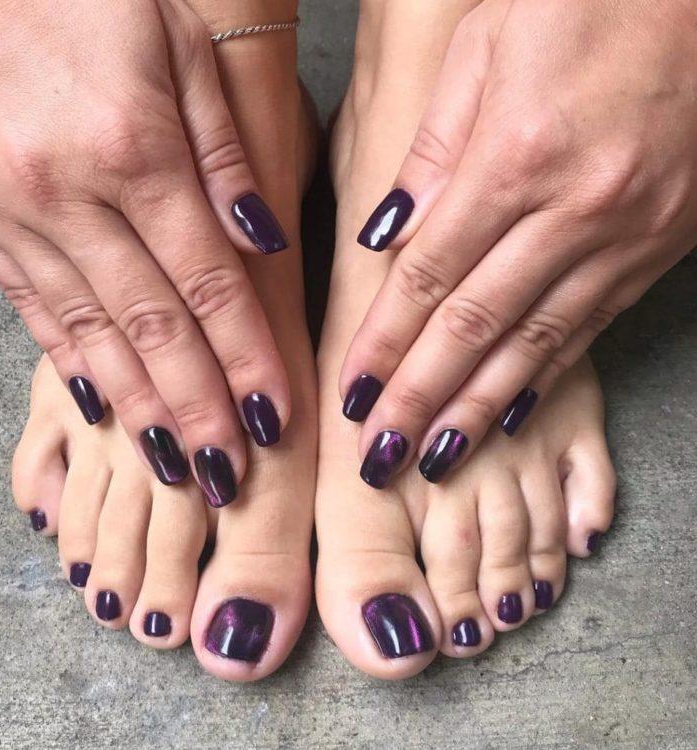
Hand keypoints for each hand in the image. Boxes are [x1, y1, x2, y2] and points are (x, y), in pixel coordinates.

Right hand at [0, 0, 290, 495]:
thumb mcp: (179, 49)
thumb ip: (225, 156)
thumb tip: (266, 243)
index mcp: (133, 148)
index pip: (208, 281)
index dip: (245, 355)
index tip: (273, 416)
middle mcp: (68, 192)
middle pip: (151, 324)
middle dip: (196, 406)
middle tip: (226, 473)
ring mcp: (11, 212)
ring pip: (91, 332)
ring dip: (139, 406)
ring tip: (175, 465)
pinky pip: (36, 309)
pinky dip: (75, 365)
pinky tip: (105, 410)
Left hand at [343, 0, 696, 486]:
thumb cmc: (591, 0)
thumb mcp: (488, 45)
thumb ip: (433, 147)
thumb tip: (388, 230)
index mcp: (515, 155)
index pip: (427, 275)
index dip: (384, 343)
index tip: (352, 394)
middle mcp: (573, 209)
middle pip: (473, 326)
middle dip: (419, 399)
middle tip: (379, 456)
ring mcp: (625, 235)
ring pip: (534, 343)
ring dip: (478, 408)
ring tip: (434, 459)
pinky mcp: (659, 246)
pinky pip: (588, 327)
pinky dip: (543, 378)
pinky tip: (509, 415)